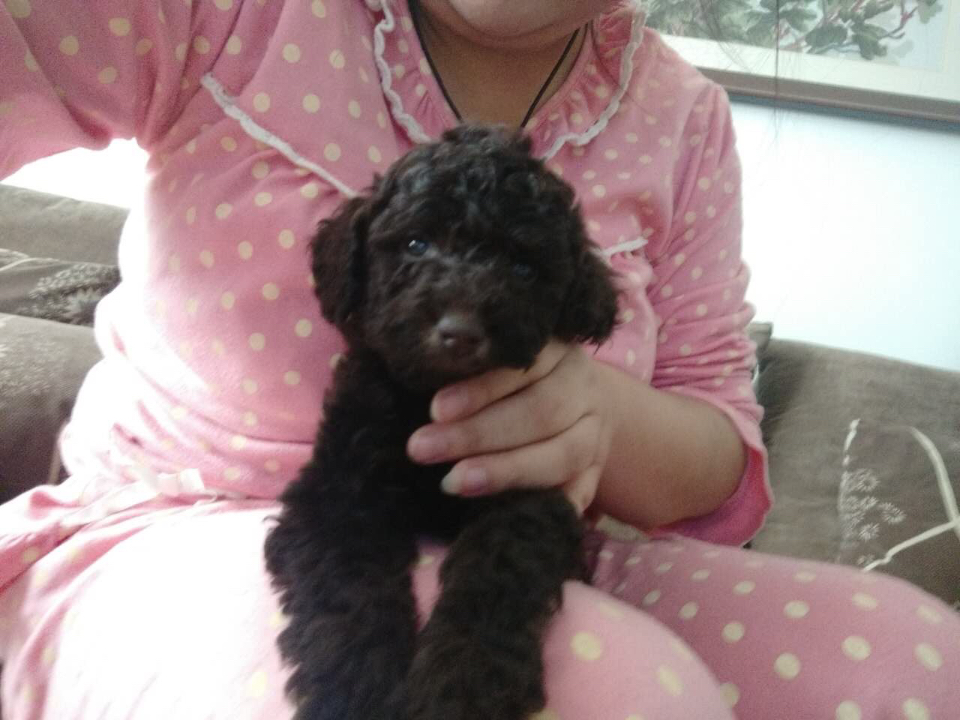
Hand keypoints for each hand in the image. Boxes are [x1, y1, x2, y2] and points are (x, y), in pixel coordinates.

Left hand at [406, 342, 615, 513]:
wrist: (579, 403)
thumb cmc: (516, 382)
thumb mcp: (499, 362)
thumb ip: (470, 370)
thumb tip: (429, 401)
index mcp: (557, 352)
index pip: (523, 367)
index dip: (480, 390)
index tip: (436, 410)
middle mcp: (583, 390)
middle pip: (541, 412)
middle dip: (478, 434)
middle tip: (423, 449)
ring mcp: (595, 434)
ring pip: (562, 455)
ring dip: (504, 471)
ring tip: (452, 482)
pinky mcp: (595, 472)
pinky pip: (580, 492)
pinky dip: (550, 505)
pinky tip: (510, 518)